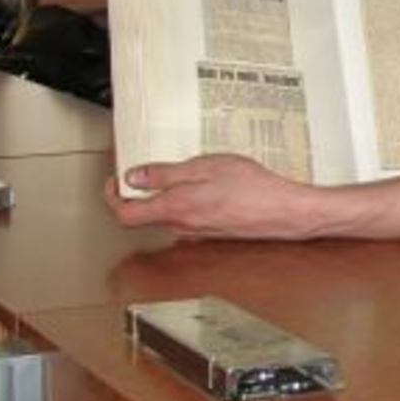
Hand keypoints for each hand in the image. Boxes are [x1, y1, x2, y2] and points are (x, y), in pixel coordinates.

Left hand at [105, 154, 310, 237]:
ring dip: (169, 195)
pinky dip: (189, 202)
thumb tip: (135, 177)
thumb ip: (166, 174)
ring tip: (188, 172)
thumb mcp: (205, 167)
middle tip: (149, 169)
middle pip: (145, 214)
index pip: (125, 213)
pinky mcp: (213, 233)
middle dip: (142, 191)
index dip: (113, 197)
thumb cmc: (253, 189)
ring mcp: (198, 232)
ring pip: (169, 214)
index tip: (115, 181)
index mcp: (175, 208)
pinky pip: (190, 217)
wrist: (286, 212)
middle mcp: (182, 226)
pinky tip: (210, 187)